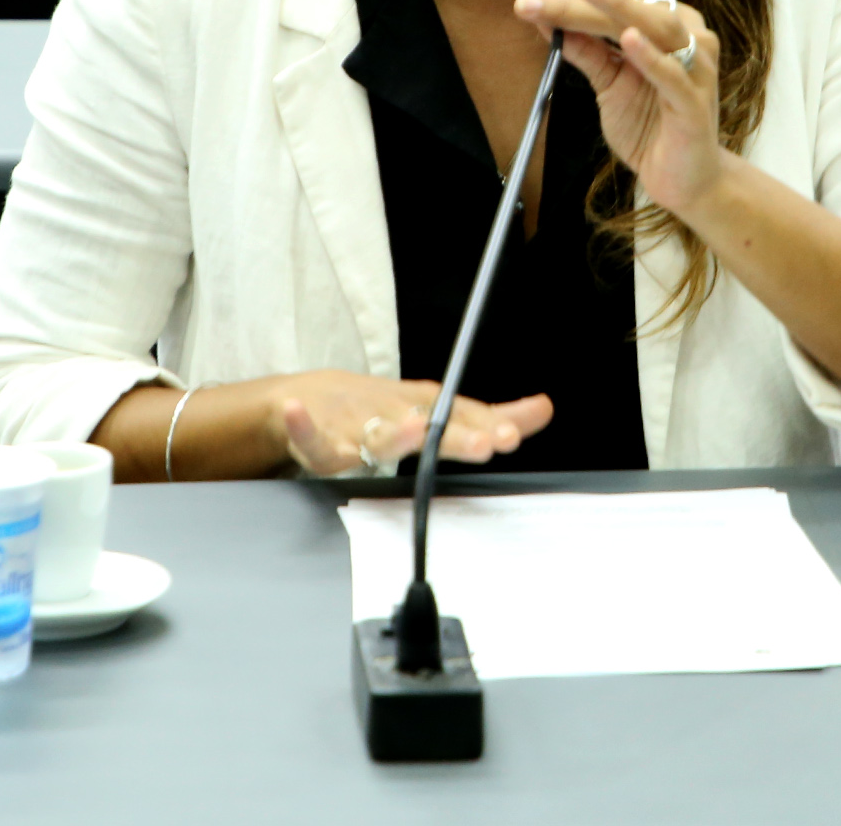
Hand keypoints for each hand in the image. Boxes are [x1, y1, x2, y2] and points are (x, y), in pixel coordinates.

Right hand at [271, 370, 551, 474]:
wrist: (311, 398)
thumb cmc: (379, 410)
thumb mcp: (435, 412)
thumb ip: (489, 417)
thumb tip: (543, 409)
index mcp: (422, 408)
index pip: (462, 415)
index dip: (486, 426)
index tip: (512, 435)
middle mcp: (393, 413)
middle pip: (428, 426)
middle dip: (456, 434)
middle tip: (485, 442)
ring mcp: (355, 426)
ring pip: (376, 435)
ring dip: (395, 432)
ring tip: (412, 428)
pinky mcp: (318, 439)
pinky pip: (309, 437)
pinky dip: (301, 425)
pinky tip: (297, 412)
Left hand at [514, 0, 725, 218]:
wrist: (681, 180)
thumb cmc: (649, 126)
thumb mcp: (609, 82)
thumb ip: (586, 51)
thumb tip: (546, 19)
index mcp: (668, 27)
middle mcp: (688, 38)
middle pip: (631, 6)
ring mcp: (696, 68)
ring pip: (655, 27)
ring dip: (615, 6)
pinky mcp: (694, 104)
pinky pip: (672, 76)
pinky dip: (650, 56)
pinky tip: (627, 39)